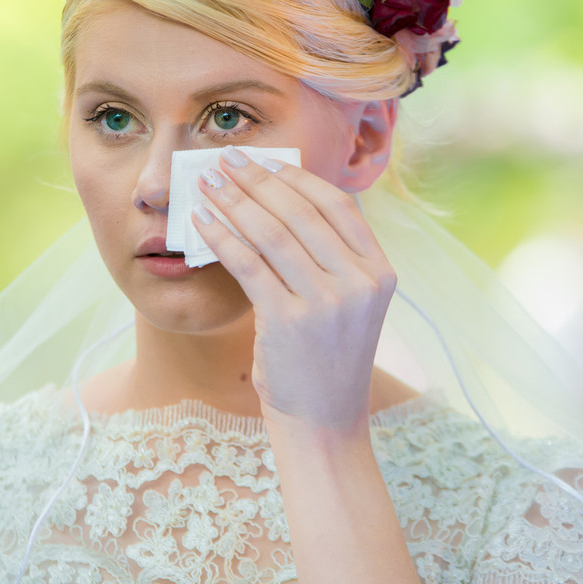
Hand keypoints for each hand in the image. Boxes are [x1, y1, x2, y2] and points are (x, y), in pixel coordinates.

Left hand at [191, 145, 396, 433]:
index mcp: (380, 273)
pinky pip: (248, 264)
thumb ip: (330, 259)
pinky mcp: (288, 321)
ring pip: (271, 233)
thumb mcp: (347, 305)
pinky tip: (203, 222)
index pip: (338, 206)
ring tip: (207, 184)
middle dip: (256, 181)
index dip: (297, 179)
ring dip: (233, 201)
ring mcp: (326, 303)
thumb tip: (280, 201)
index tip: (264, 163)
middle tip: (225, 162)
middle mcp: (359, 283)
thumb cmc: (325, 359)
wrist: (323, 421)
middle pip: (300, 212)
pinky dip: (221, 237)